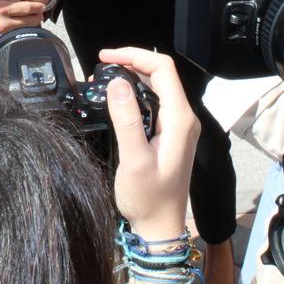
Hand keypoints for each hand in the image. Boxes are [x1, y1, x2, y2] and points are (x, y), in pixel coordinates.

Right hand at [0, 0, 45, 32]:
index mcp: (2, 8)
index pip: (25, 7)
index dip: (35, 7)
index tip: (42, 6)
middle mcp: (4, 22)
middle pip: (28, 20)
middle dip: (36, 17)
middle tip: (41, 14)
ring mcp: (2, 33)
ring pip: (24, 29)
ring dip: (31, 25)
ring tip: (36, 20)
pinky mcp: (1, 39)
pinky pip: (16, 35)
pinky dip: (22, 32)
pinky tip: (25, 29)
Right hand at [99, 47, 198, 239]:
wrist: (159, 228)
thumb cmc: (149, 199)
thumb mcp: (134, 160)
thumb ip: (127, 120)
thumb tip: (118, 83)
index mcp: (180, 119)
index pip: (163, 69)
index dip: (134, 55)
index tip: (106, 57)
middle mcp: (183, 118)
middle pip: (160, 74)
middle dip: (130, 63)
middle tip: (99, 67)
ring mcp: (178, 127)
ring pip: (156, 87)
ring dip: (131, 77)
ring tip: (103, 80)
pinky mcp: (169, 135)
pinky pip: (154, 103)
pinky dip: (134, 94)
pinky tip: (116, 99)